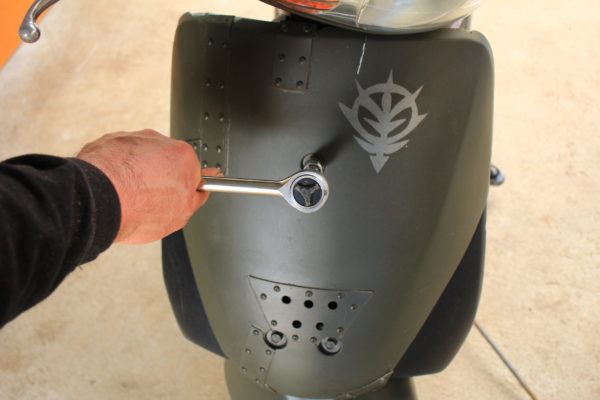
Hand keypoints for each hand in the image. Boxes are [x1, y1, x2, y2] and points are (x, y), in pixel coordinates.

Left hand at [77, 129, 219, 243]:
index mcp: (183, 156)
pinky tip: (113, 189)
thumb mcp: (181, 216)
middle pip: (165, 160)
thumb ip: (193, 199)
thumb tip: (198, 193)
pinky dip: (115, 170)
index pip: (191, 170)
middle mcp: (159, 141)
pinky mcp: (107, 141)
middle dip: (159, 177)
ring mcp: (132, 139)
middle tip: (150, 201)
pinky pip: (117, 156)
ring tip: (127, 197)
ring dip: (135, 173)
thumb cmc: (137, 208)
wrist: (98, 204)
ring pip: (139, 156)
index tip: (178, 195)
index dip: (183, 187)